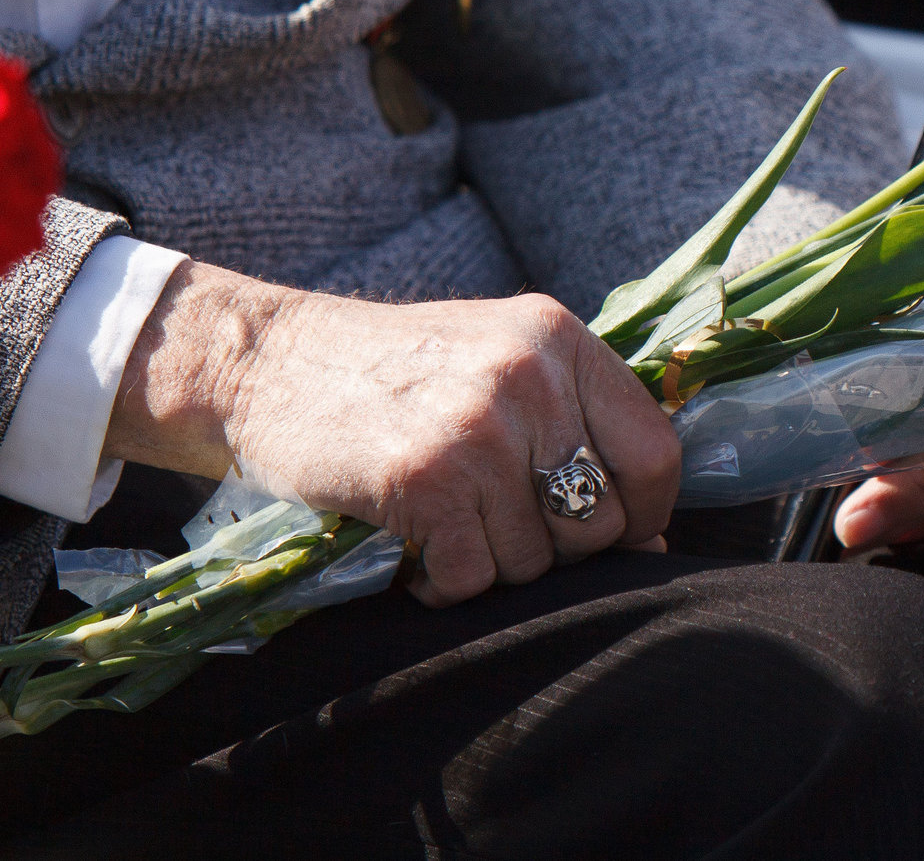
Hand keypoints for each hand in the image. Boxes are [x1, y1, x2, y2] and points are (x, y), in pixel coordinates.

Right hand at [106, 263, 681, 605]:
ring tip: (448, 528)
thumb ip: (577, 417)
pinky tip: (416, 553)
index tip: (619, 535)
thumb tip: (651, 533)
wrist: (265, 364)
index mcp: (561, 338)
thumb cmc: (393, 372)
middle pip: (603, 520)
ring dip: (493, 567)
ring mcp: (478, 427)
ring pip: (535, 560)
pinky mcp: (424, 479)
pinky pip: (474, 577)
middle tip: (501, 530)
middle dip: (560, 551)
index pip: (657, 453)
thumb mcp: (500, 354)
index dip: (647, 514)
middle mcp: (530, 376)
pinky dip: (444, 584)